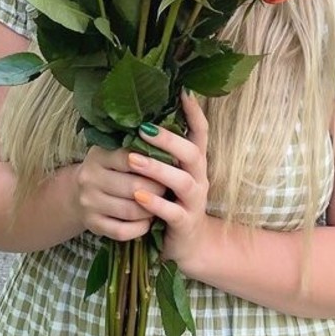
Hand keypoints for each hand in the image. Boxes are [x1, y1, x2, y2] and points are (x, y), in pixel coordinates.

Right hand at [74, 145, 165, 240]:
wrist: (79, 194)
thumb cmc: (110, 171)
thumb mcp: (117, 153)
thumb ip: (138, 148)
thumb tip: (172, 147)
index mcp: (98, 155)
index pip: (132, 158)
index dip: (155, 165)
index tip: (169, 168)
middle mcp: (89, 178)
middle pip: (134, 187)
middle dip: (157, 190)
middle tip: (168, 189)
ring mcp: (88, 203)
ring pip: (130, 211)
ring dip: (151, 210)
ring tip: (159, 205)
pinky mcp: (92, 224)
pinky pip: (122, 231)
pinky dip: (140, 228)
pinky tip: (147, 221)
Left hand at [126, 91, 211, 269]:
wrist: (190, 244)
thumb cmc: (173, 202)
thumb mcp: (170, 174)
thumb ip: (162, 151)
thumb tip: (139, 119)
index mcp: (195, 163)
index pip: (200, 133)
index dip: (194, 112)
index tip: (183, 91)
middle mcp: (199, 178)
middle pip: (192, 153)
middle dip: (169, 140)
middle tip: (143, 130)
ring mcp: (194, 201)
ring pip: (182, 181)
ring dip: (157, 169)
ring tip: (133, 160)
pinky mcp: (185, 223)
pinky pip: (172, 212)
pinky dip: (156, 203)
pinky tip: (139, 196)